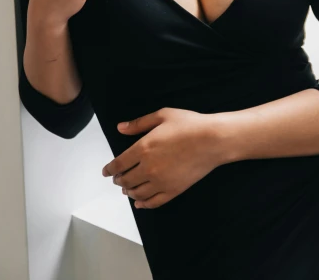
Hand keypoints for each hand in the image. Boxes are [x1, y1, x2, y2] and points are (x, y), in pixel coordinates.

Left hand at [102, 108, 220, 209]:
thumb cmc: (189, 124)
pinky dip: (143, 204)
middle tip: (116, 178)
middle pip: (126, 180)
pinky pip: (153, 202)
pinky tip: (139, 202)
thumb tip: (120, 128)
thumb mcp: (162, 115)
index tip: (106, 171)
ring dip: (128, 191)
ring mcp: (160, 182)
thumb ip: (139, 124)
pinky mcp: (173, 191)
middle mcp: (148, 168)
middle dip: (118, 180)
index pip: (119, 164)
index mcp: (143, 148)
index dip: (109, 169)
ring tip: (126, 189)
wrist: (212, 140)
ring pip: (137, 193)